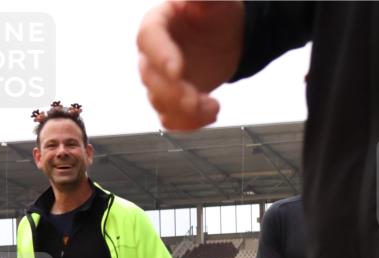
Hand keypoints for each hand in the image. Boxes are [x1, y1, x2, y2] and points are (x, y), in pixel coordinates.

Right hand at [137, 1, 244, 129]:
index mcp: (157, 23)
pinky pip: (171, 118)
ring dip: (185, 112)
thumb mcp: (214, 0)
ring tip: (214, 106)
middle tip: (197, 101)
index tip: (178, 71)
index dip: (161, 56)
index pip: (149, 39)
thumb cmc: (218, 12)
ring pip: (159, 102)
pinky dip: (189, 124)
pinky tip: (211, 114)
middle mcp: (152, 53)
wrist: (230, 36)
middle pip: (150, 77)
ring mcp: (161, 78)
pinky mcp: (174, 98)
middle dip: (173, 93)